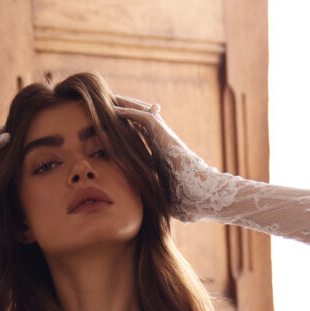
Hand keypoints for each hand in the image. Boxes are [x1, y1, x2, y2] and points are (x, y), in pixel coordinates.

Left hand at [113, 94, 234, 222]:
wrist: (203, 196)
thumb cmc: (187, 202)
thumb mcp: (163, 199)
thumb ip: (153, 198)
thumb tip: (143, 211)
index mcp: (161, 155)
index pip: (143, 137)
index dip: (128, 129)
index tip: (112, 127)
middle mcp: (163, 142)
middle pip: (141, 121)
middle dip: (126, 112)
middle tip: (107, 105)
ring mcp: (164, 137)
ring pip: (142, 113)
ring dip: (125, 105)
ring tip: (108, 98)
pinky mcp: (165, 135)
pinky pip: (144, 117)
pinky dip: (130, 112)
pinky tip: (114, 108)